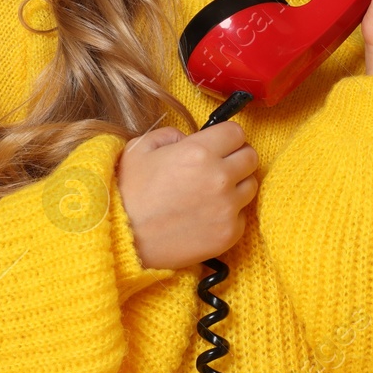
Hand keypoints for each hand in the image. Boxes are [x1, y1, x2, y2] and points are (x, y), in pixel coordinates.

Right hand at [115, 121, 259, 269]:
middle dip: (236, 157)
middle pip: (251, 157)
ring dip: (236, 185)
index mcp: (199, 151)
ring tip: (211, 192)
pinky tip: (207, 215)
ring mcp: (227, 208)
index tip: (219, 144)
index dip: (227, 137)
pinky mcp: (228, 234)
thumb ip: (170, 134)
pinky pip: (242, 215)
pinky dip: (229, 213)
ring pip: (251, 185)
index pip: (237, 133)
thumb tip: (189, 138)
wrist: (122, 240)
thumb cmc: (127, 193)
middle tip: (219, 166)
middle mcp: (219, 178)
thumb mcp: (140, 149)